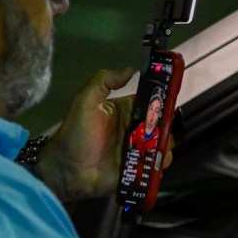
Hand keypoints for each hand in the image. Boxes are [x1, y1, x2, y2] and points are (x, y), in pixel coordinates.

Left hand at [38, 67, 174, 201]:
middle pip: (161, 124)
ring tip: (159, 148)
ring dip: (166, 146)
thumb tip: (132, 68)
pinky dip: (160, 164)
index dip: (161, 100)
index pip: (150, 102)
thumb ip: (104, 81)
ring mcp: (138, 150)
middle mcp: (135, 129)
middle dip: (167, 126)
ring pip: (163, 145)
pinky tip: (155, 162)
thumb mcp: (86, 101)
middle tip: (164, 130)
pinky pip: (156, 165)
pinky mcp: (138, 168)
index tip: (170, 101)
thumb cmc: (76, 133)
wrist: (68, 169)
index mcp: (126, 110)